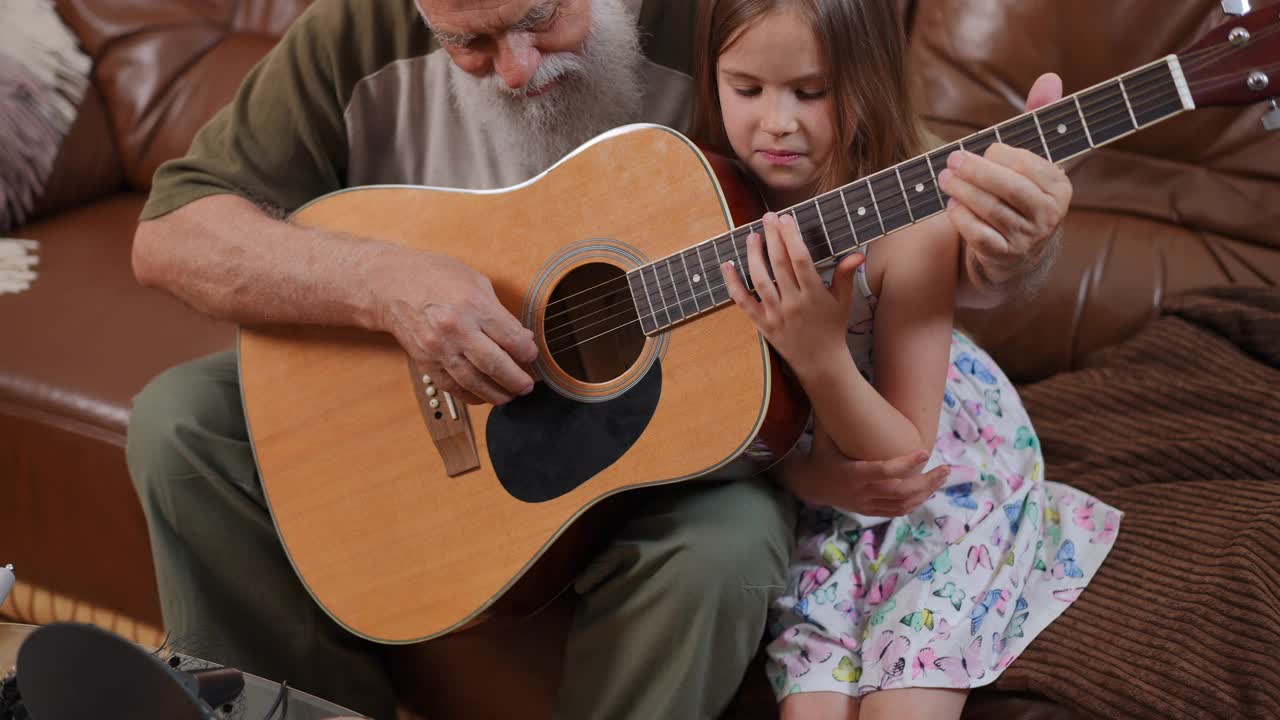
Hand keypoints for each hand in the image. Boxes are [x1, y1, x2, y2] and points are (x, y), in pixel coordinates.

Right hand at [374, 247, 537, 404]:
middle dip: (517, 380)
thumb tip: (522, 339)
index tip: (532, 356)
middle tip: (526, 386)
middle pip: (495, 366)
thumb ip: (500, 313)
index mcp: (473, 306)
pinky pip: (452, 387)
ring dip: (497, 394)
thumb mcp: (476, 282)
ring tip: (510, 396)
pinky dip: (471, 396)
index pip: (511, 339)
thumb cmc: (435, 276)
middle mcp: (456, 330)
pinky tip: (484, 395)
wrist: (390, 283)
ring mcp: (439, 349)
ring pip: (474, 383)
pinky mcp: (426, 362)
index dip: (528, 353)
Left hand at [719, 212, 864, 376]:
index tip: (786, 218)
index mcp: (814, 295)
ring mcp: (776, 314)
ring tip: (752, 236)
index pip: (801, 260)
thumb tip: (858, 254)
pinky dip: (733, 284)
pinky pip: (743, 302)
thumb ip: (846, 275)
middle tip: (768, 216)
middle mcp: (794, 304)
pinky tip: (727, 265)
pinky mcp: (762, 324)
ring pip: (760, 281)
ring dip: (753, 256)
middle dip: (773, 238)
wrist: (820, 362)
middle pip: (779, 265)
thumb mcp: (844, 301)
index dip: (791, 237)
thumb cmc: (832, 328)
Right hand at [783, 427, 949, 516]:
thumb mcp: (824, 432)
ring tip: (942, 477)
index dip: (906, 463)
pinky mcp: (869, 510)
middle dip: (926, 482)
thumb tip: (839, 382)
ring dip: (926, 492)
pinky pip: (897, 511)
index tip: (925, 451)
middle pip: (900, 492)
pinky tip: (928, 492)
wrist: (808, 484)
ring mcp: (866, 504)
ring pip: (902, 504)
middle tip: (945, 468)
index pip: (884, 471)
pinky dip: (914, 503)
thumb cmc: (821, 452)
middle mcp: (862, 492)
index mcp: (852, 473)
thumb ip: (834, 411)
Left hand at [938, 72, 1073, 299]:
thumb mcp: (1032, 158)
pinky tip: (950, 205)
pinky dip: (962, 219)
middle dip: (977, 171)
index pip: (1030, 164)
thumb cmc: (1021, 193)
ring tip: (943, 178)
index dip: (1003, 155)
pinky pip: (980, 236)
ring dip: (963, 192)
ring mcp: (1027, 238)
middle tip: (951, 159)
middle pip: (1009, 188)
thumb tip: (1049, 77)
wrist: (1019, 252)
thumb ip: (1039, 118)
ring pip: (992, 211)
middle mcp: (1049, 214)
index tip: (985, 148)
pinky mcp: (1004, 257)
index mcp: (1059, 186)